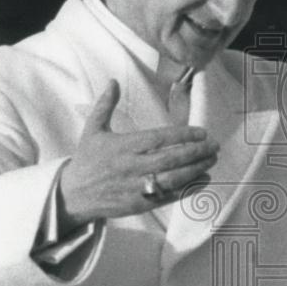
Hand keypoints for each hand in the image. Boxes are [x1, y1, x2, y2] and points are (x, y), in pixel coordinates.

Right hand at [59, 80, 218, 225]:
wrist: (72, 195)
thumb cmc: (86, 161)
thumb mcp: (92, 130)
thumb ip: (105, 105)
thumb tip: (113, 81)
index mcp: (123, 146)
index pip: (159, 139)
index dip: (183, 135)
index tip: (201, 132)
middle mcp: (131, 166)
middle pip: (170, 159)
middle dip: (196, 152)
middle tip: (214, 146)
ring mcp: (136, 187)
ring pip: (172, 178)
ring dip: (196, 170)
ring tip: (212, 160)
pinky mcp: (139, 204)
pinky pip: (168, 196)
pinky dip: (188, 189)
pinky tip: (203, 181)